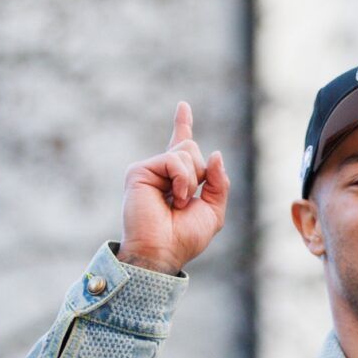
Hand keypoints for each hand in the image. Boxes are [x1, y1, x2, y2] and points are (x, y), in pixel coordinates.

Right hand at [118, 101, 228, 275]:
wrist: (162, 252)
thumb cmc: (184, 238)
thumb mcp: (213, 211)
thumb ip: (218, 183)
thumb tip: (215, 153)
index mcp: (177, 180)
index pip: (181, 147)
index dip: (183, 125)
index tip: (183, 106)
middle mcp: (162, 172)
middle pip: (192, 148)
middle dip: (200, 174)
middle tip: (186, 201)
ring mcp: (150, 171)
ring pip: (186, 151)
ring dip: (191, 180)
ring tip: (178, 203)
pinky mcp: (139, 171)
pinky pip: (173, 159)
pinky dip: (181, 180)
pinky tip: (173, 198)